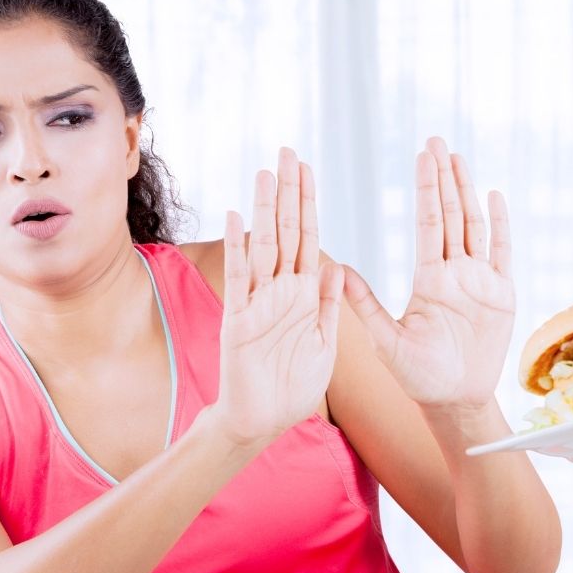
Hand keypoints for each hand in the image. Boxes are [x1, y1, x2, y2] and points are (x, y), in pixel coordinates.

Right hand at [211, 147, 342, 446]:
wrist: (263, 421)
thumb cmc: (292, 388)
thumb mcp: (324, 345)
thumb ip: (329, 306)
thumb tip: (336, 266)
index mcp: (305, 295)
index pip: (309, 238)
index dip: (309, 204)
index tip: (309, 170)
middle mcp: (281, 291)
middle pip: (286, 231)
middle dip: (289, 193)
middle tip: (288, 151)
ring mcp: (259, 302)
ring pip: (264, 245)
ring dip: (265, 209)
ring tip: (266, 173)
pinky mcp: (240, 319)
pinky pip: (241, 279)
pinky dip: (238, 249)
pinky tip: (236, 217)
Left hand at [342, 137, 514, 412]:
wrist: (454, 401)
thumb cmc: (418, 376)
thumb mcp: (386, 340)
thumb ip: (364, 305)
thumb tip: (336, 268)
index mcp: (428, 279)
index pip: (429, 223)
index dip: (427, 189)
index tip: (423, 156)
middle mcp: (454, 273)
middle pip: (452, 215)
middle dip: (445, 178)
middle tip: (437, 141)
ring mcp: (480, 282)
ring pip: (475, 227)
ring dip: (469, 192)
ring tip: (460, 158)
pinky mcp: (503, 296)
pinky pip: (503, 254)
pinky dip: (501, 226)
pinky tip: (495, 197)